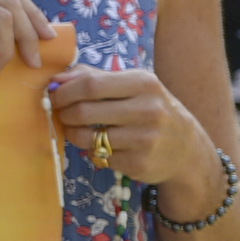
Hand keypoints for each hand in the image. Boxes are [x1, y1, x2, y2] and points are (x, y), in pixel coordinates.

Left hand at [49, 67, 225, 194]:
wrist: (185, 148)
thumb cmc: (149, 109)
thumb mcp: (132, 86)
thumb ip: (94, 77)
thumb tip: (56, 78)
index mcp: (144, 83)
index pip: (90, 85)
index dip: (63, 91)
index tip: (54, 95)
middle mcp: (148, 110)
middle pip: (83, 111)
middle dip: (64, 113)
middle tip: (62, 114)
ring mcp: (145, 139)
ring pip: (86, 138)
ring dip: (73, 134)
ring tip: (79, 130)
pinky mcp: (139, 163)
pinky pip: (98, 157)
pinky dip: (92, 151)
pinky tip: (103, 145)